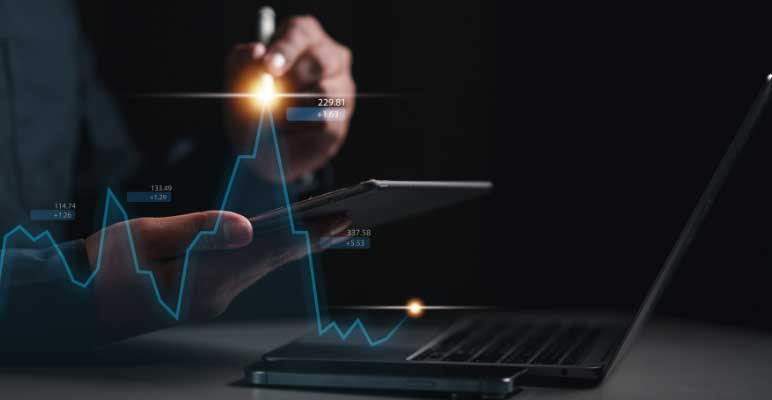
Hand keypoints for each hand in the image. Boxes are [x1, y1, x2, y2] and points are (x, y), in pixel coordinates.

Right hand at [84, 210, 348, 334]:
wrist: (74, 302)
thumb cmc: (101, 266)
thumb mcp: (145, 237)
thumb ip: (200, 229)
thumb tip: (247, 227)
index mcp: (201, 279)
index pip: (266, 251)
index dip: (306, 234)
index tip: (337, 220)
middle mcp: (214, 296)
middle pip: (272, 262)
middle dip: (311, 240)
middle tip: (346, 219)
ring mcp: (210, 302)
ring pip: (261, 268)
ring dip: (294, 247)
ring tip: (326, 228)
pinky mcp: (204, 300)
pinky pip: (245, 274)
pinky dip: (269, 256)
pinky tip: (284, 244)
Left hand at [226, 16, 354, 181]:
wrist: (258, 151)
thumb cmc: (249, 106)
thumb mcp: (236, 83)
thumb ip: (241, 64)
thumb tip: (256, 51)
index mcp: (302, 39)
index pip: (300, 33)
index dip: (284, 49)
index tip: (268, 67)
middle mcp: (329, 58)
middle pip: (319, 60)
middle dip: (289, 81)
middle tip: (267, 97)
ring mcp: (341, 89)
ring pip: (323, 92)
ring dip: (291, 109)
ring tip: (273, 118)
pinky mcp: (340, 121)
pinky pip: (325, 122)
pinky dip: (300, 129)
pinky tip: (288, 131)